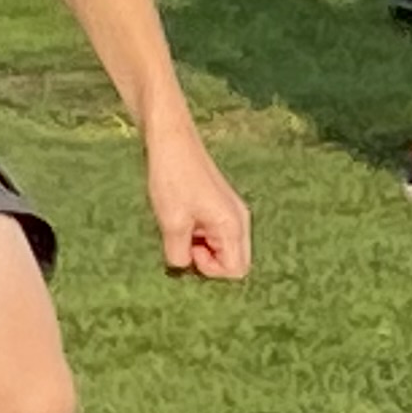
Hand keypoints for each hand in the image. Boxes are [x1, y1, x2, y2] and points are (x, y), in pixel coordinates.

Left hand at [144, 125, 249, 279]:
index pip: (236, 270)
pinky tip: (182, 220)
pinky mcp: (221, 206)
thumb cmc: (173, 179)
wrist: (172, 142)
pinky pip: (217, 234)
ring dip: (201, 248)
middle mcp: (239, 221)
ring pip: (224, 248)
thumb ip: (180, 255)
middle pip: (234, 261)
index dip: (210, 270)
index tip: (189, 250)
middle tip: (185, 243)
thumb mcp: (172, 224)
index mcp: (233, 226)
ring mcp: (232, 212)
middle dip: (208, 261)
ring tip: (180, 228)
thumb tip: (185, 267)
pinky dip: (200, 235)